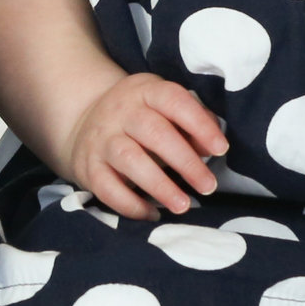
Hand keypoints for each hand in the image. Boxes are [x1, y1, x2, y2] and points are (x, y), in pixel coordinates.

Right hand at [64, 71, 225, 220]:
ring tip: (183, 205)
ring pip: (130, 160)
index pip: (174, 101)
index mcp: (145, 91)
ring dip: (160, 186)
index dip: (199, 125)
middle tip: (209, 186)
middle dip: (185, 162)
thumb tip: (211, 149)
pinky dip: (131, 205)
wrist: (84, 120)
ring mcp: (101, 138)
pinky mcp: (88, 166)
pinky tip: (152, 214)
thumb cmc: (141, 117)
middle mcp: (121, 111)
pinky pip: (107, 188)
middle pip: (154, 133)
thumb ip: (192, 124)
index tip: (221, 149)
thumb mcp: (164, 108)